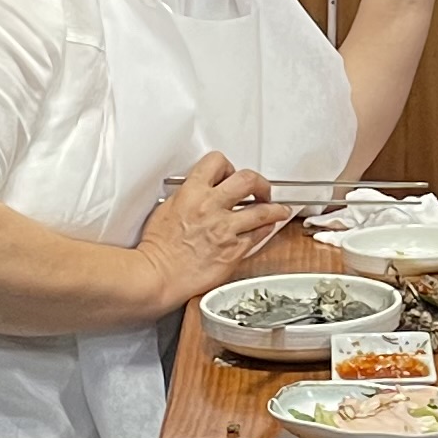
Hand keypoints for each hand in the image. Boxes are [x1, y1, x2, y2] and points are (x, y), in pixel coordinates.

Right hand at [137, 152, 297, 309]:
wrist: (158, 275)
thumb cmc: (157, 248)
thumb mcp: (166, 209)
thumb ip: (188, 197)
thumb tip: (199, 194)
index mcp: (192, 192)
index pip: (217, 162)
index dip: (228, 166)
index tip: (232, 173)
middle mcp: (211, 207)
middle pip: (248, 180)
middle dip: (259, 182)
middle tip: (262, 189)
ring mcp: (225, 229)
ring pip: (263, 211)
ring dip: (275, 208)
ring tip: (280, 210)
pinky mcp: (233, 251)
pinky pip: (259, 236)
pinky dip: (266, 230)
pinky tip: (268, 228)